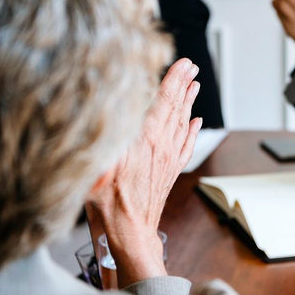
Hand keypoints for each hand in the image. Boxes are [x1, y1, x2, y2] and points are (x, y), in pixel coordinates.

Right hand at [86, 58, 201, 286]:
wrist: (129, 231)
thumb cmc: (109, 201)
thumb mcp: (99, 162)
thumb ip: (107, 135)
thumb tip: (110, 110)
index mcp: (148, 139)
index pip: (165, 101)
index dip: (175, 79)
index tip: (184, 63)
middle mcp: (163, 146)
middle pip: (178, 108)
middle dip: (185, 85)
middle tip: (192, 67)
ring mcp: (169, 159)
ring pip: (183, 123)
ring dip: (189, 103)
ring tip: (195, 85)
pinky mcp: (170, 171)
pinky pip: (186, 145)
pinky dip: (192, 130)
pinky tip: (195, 121)